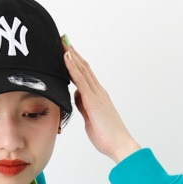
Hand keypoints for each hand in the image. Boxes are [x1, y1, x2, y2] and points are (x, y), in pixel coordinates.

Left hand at [62, 39, 140, 163]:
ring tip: (62, 41)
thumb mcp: (90, 119)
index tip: (67, 50)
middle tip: (63, 39)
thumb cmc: (107, 136)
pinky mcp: (93, 100)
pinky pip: (80, 80)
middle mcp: (98, 92)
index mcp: (97, 96)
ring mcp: (96, 94)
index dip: (75, 61)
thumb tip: (76, 96)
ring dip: (71, 54)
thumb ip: (83, 106)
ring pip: (82, 69)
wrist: (120, 144)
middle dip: (72, 52)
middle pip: (83, 67)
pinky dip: (72, 67)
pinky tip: (66, 57)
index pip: (84, 74)